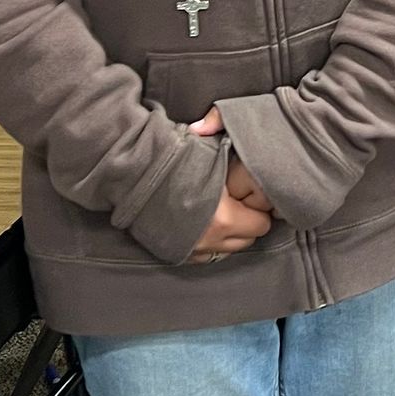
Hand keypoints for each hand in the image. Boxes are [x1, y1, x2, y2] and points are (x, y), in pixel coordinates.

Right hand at [187, 107, 274, 259]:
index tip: (251, 194)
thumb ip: (233, 151)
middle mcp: (211, 240)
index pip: (262, 223)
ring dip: (230, 233)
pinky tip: (205, 223)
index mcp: (224, 219)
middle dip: (247, 221)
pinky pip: (209, 255)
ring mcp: (195, 251)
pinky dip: (212, 242)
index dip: (259, 206)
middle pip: (249, 239)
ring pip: (230, 249)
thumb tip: (248, 140)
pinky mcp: (181, 255)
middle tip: (238, 201)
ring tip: (222, 211)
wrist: (132, 179)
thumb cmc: (172, 163)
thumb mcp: (208, 153)